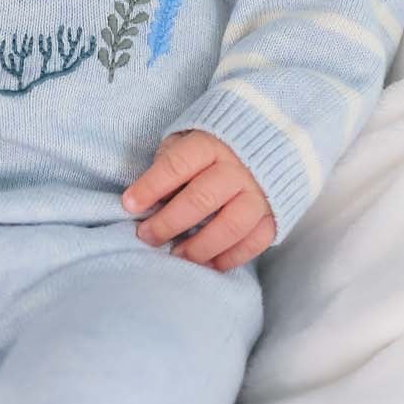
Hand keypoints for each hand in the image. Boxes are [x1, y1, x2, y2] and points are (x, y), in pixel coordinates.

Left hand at [121, 130, 275, 271]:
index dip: (151, 186)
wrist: (269, 142)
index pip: (177, 165)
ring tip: (177, 255)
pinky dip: (230, 258)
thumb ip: (169, 163)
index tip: (129, 205)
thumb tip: (145, 199)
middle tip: (147, 237)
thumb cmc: (213, 147)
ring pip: (230, 226)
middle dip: (168, 223)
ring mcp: (259, 193)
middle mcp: (238, 168)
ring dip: (199, 247)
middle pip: (201, 199)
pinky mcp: (274, 214)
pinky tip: (208, 264)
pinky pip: (254, 242)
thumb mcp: (187, 140)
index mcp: (211, 144)